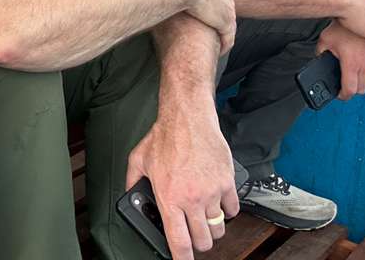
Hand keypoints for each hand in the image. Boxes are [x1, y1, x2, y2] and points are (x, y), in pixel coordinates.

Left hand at [126, 102, 238, 258]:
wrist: (188, 118)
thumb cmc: (164, 136)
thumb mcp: (138, 160)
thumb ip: (132, 181)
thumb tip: (130, 193)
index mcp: (169, 197)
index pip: (179, 241)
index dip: (181, 258)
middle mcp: (192, 199)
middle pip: (203, 240)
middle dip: (198, 244)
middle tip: (193, 236)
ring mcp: (212, 192)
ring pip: (219, 228)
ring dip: (213, 229)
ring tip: (204, 220)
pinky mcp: (227, 183)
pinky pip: (233, 209)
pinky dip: (227, 211)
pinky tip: (218, 204)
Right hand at [165, 0, 235, 53]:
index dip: (211, 0)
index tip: (205, 7)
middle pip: (226, 7)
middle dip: (219, 16)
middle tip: (210, 24)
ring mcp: (227, 10)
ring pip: (228, 24)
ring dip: (222, 32)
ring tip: (215, 41)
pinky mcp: (225, 24)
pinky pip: (228, 38)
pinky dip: (225, 44)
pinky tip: (220, 50)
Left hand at [317, 20, 364, 99]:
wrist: (355, 11)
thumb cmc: (339, 26)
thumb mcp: (324, 41)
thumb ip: (321, 54)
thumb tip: (321, 62)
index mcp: (352, 64)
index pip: (349, 90)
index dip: (343, 95)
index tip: (339, 94)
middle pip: (363, 89)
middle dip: (354, 89)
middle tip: (346, 85)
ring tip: (355, 78)